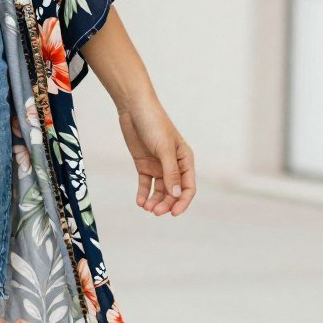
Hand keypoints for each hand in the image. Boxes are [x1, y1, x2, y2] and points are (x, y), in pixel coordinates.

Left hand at [117, 95, 195, 215]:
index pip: (188, 186)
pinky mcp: (144, 165)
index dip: (182, 201)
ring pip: (159, 190)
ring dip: (155, 201)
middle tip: (155, 212)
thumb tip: (176, 194)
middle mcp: (173, 165)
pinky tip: (140, 202)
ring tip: (146, 208)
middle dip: (166, 203)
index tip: (174, 213)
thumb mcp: (164, 149)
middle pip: (173, 191)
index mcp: (185, 159)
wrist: (134, 109)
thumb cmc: (154, 125)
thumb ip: (170, 172)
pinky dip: (143, 194)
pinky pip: (145, 184)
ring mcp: (158, 166)